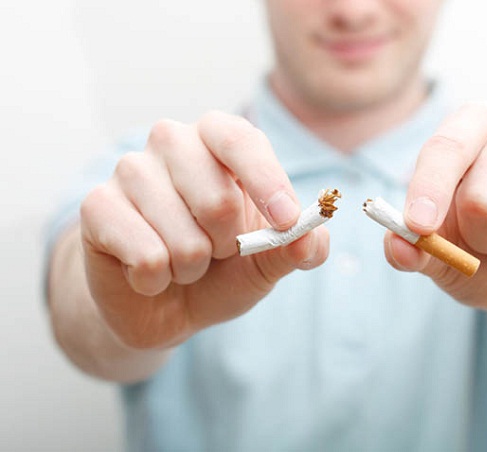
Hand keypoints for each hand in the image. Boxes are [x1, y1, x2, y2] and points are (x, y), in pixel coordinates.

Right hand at [80, 112, 328, 348]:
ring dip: (192, 268)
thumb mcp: (268, 261)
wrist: (162, 303)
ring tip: (182, 262)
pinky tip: (149, 273)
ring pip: (182, 238)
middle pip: (217, 198)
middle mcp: (172, 141)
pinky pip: (146, 257)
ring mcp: (130, 170)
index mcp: (219, 140)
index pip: (241, 140)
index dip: (268, 182)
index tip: (285, 221)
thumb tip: (311, 239)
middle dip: (227, 245)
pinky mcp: (97, 205)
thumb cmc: (221, 270)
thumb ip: (298, 248)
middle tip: (217, 250)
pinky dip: (157, 281)